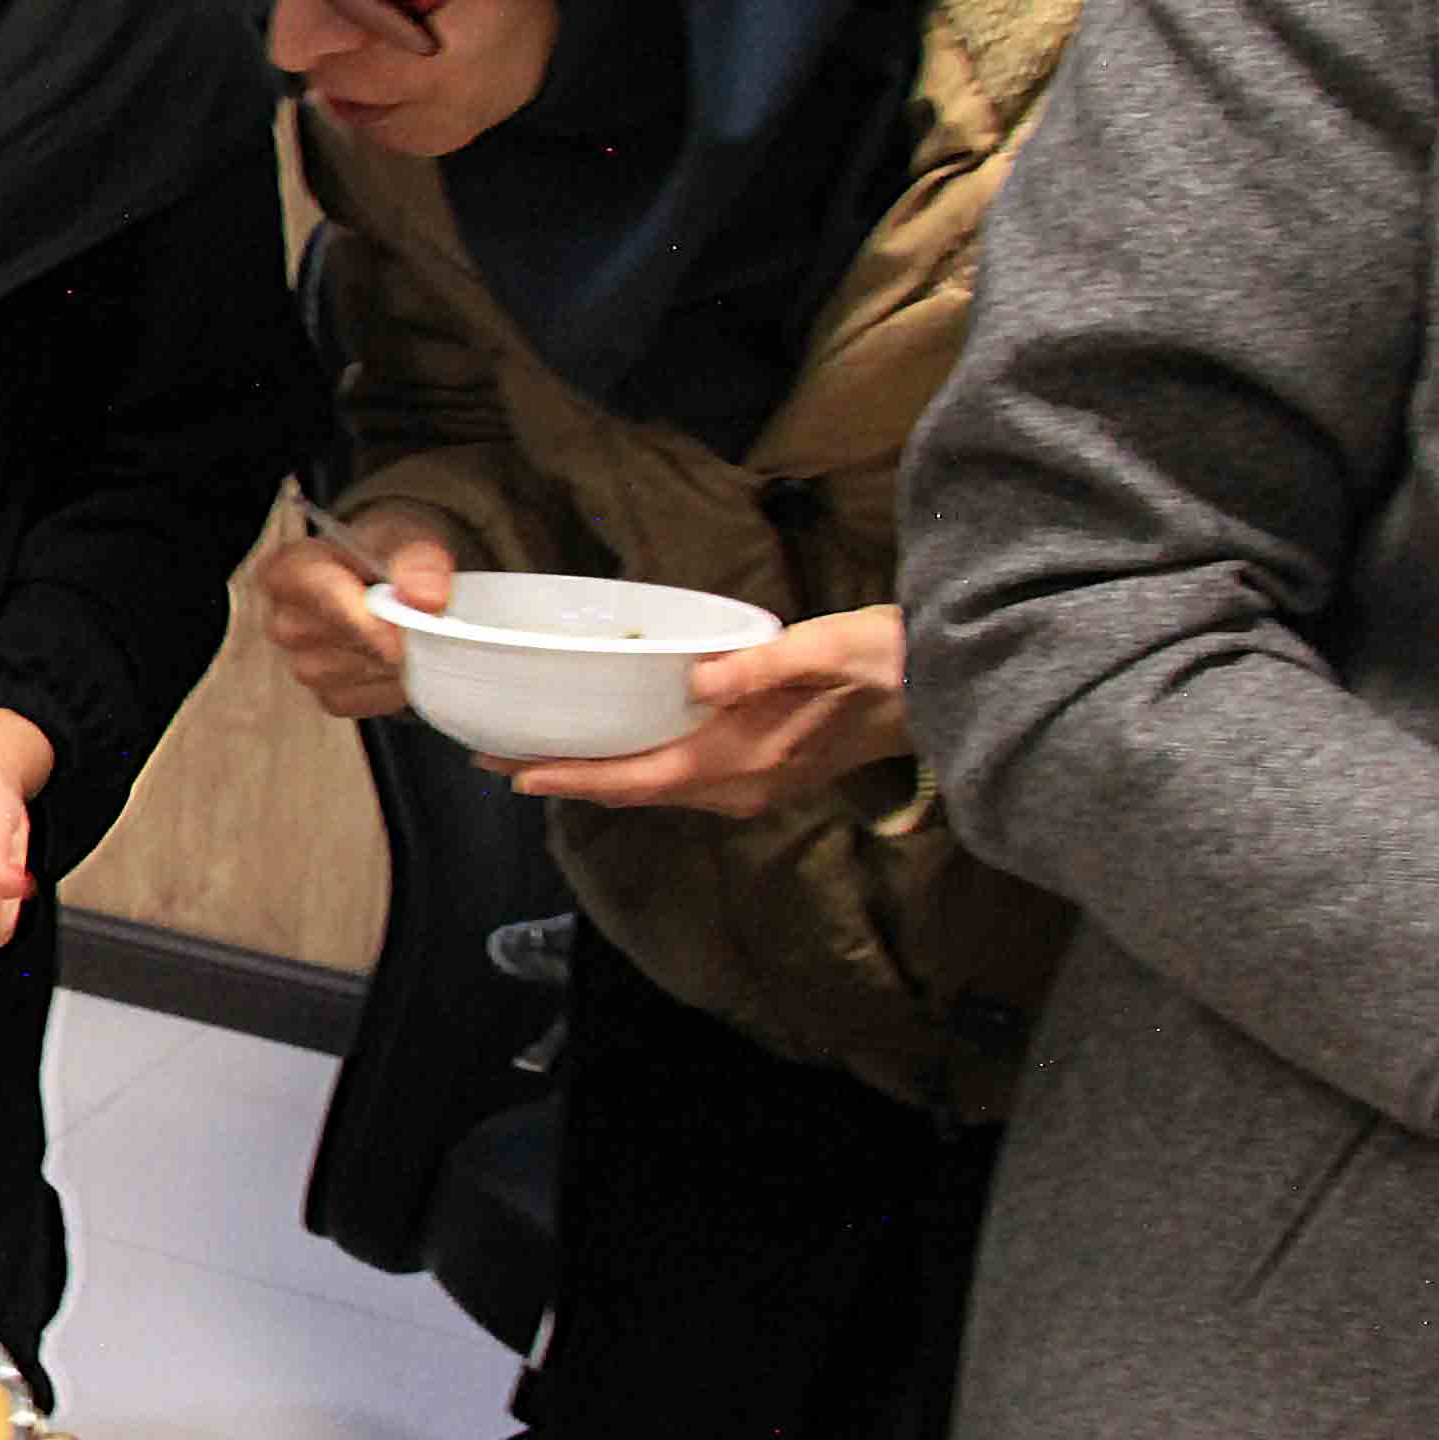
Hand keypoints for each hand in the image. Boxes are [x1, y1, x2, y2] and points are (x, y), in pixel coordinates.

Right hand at [257, 510, 456, 719]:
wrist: (400, 583)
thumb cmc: (392, 554)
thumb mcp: (410, 538)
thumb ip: (419, 561)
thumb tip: (427, 598)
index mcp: (290, 569)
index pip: (318, 595)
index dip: (362, 618)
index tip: (401, 635)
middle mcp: (285, 620)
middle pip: (336, 640)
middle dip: (386, 635)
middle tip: (425, 624)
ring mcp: (301, 662)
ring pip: (351, 674)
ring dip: (392, 661)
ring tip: (414, 637)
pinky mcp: (326, 695)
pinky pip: (362, 700)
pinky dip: (390, 687)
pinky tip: (403, 664)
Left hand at [505, 604, 912, 817]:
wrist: (939, 692)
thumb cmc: (880, 663)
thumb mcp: (821, 650)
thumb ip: (756, 667)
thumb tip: (696, 678)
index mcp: (741, 760)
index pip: (639, 778)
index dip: (575, 777)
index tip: (515, 772)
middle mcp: (739, 787)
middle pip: (637, 789)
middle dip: (570, 776)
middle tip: (499, 760)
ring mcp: (754, 787)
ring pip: (658, 789)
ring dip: (602, 774)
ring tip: (542, 755)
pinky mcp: (766, 775)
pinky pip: (684, 781)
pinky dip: (641, 769)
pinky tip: (620, 747)